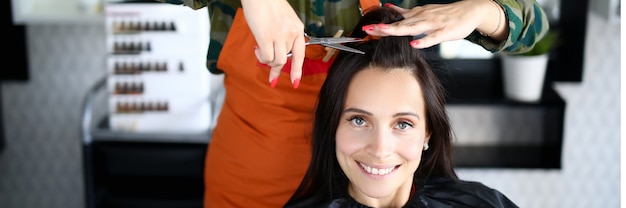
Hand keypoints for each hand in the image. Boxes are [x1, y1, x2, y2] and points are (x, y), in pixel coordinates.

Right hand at [242, 0, 304, 87]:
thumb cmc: (268, 3)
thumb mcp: (284, 18)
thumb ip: (284, 33)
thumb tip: (276, 50)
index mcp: (298, 28)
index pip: (300, 55)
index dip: (297, 71)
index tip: (295, 82)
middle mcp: (292, 33)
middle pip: (287, 60)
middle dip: (276, 68)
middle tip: (270, 74)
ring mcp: (280, 36)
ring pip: (277, 61)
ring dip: (267, 61)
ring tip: (260, 51)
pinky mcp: (267, 37)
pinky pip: (267, 58)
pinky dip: (261, 57)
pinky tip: (257, 49)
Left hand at [363, 0, 505, 48]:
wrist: (470, 10)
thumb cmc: (446, 14)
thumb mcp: (424, 11)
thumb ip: (406, 13)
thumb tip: (389, 8)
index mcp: (417, 15)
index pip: (396, 21)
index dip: (381, 25)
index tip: (366, 29)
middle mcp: (422, 18)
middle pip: (400, 24)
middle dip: (383, 28)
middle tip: (368, 30)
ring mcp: (433, 25)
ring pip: (413, 28)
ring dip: (398, 30)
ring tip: (384, 32)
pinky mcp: (444, 32)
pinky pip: (432, 37)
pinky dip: (423, 41)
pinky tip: (414, 45)